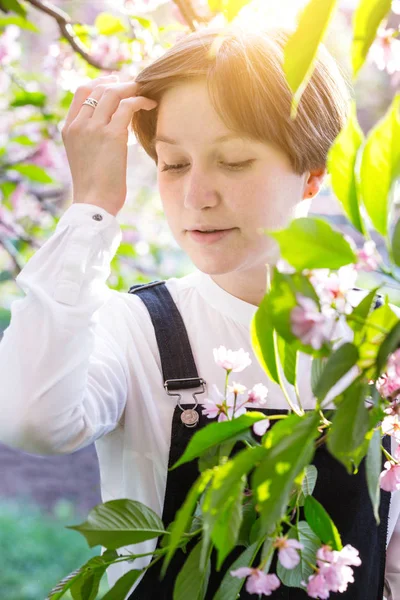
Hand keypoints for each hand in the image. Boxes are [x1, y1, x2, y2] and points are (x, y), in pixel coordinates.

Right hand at [61, 73, 157, 216]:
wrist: (94, 203)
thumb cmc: (94, 187)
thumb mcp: (84, 157)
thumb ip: (90, 138)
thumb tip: (112, 126)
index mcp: (69, 129)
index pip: (82, 92)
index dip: (100, 82)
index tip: (115, 83)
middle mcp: (79, 124)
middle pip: (98, 88)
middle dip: (119, 83)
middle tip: (135, 85)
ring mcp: (94, 128)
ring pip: (113, 93)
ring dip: (132, 89)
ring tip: (145, 93)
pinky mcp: (112, 135)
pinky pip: (127, 106)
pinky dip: (140, 101)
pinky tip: (150, 105)